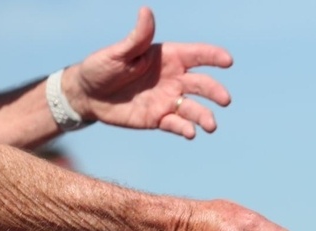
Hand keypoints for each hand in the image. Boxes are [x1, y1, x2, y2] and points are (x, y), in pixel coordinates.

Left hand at [67, 7, 231, 137]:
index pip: (196, 55)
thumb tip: (146, 11)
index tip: (228, 61)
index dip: (213, 57)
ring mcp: (168, 100)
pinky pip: (177, 125)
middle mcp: (173, 79)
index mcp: (167, 57)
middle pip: (201, 84)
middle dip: (215, 91)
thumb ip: (136, 37)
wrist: (88, 95)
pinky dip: (185, 129)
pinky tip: (190, 133)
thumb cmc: (101, 67)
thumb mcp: (118, 52)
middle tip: (225, 100)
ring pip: (194, 108)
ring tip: (210, 126)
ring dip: (205, 116)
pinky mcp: (159, 119)